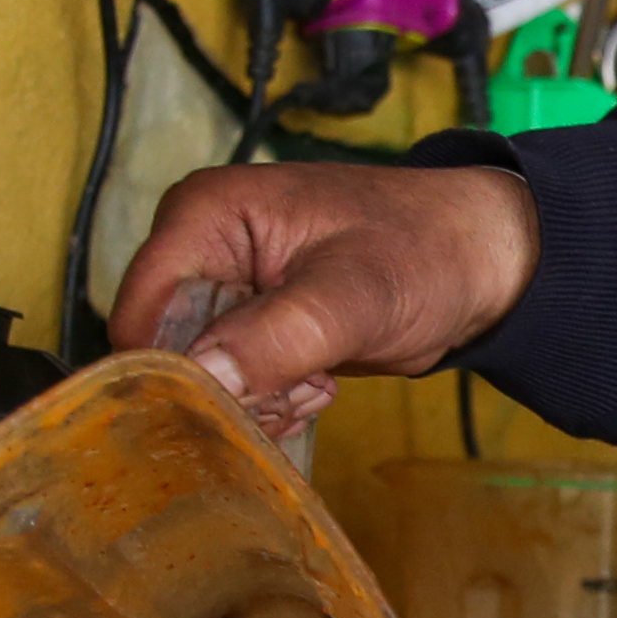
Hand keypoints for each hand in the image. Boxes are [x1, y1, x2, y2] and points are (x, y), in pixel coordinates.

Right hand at [105, 158, 543, 433]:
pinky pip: (229, 387)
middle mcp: (198, 250)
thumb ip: (275, 338)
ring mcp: (222, 291)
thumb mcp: (353, 296)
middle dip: (226, 391)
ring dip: (254, 402)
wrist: (478, 263)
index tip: (234, 402)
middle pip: (164, 354)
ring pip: (198, 380)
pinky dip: (269, 402)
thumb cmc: (425, 251)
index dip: (173, 371)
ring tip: (315, 379)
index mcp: (203, 215)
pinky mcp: (247, 327)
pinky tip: (316, 383)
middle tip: (295, 386)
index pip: (139, 314)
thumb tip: (201, 378)